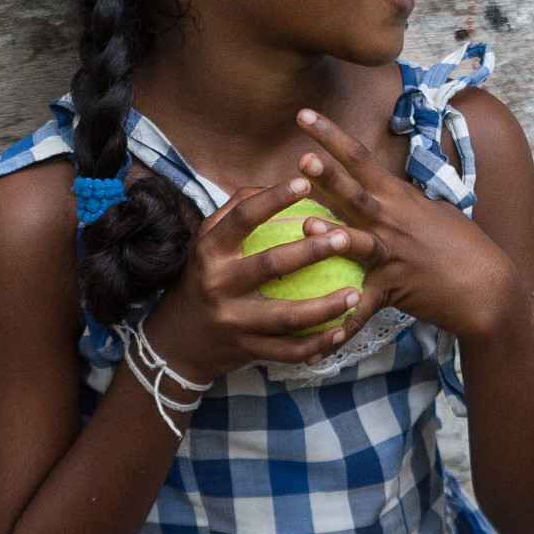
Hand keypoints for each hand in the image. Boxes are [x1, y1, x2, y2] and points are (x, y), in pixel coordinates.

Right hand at [143, 178, 382, 385]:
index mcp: (209, 251)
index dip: (274, 198)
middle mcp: (217, 285)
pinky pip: (288, 350)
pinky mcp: (246, 350)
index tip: (306, 184)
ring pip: (287, 316)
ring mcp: (232, 321)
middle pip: (270, 266)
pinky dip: (318, 343)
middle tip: (345, 237)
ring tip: (356, 294)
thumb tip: (273, 182)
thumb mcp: (207, 241)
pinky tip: (341, 330)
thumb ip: (236, 209)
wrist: (177, 340)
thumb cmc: (202, 277)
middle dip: (312, 251)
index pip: (243, 218)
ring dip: (326, 307)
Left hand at [293, 109, 524, 342]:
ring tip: (305, 226)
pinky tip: (325, 331)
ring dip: (330, 234)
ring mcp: (392, 255)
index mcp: (397, 197)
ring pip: (357, 241)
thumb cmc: (460, 245)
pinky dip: (345, 317)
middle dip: (328, 175)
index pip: (360, 158)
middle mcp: (392, 221)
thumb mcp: (431, 208)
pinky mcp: (393, 289)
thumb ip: (399, 195)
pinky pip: (364, 305)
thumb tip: (377, 176)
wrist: (488, 288)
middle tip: (302, 158)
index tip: (303, 114)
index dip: (331, 134)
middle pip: (354, 193)